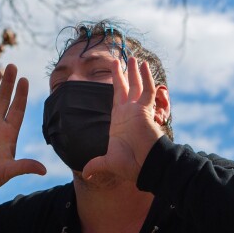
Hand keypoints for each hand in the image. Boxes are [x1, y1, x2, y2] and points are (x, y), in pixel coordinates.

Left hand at [82, 57, 165, 182]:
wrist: (144, 166)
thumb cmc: (129, 165)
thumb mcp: (108, 162)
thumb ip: (96, 165)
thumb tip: (86, 174)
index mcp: (119, 120)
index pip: (117, 97)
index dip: (116, 85)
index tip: (114, 74)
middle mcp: (128, 112)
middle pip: (125, 88)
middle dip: (122, 74)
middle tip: (118, 60)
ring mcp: (138, 110)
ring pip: (137, 86)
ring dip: (134, 72)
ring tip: (133, 58)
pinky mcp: (146, 111)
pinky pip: (147, 90)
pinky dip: (146, 78)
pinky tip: (144, 65)